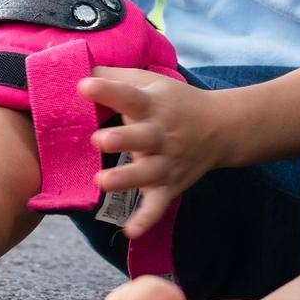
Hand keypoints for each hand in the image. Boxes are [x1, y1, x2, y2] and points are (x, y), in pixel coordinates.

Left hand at [77, 67, 223, 238]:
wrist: (221, 128)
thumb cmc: (174, 102)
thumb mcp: (150, 82)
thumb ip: (115, 77)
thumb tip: (78, 67)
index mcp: (153, 105)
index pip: (129, 95)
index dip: (107, 90)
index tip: (83, 85)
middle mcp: (161, 134)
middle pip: (142, 137)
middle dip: (122, 139)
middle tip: (98, 140)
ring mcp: (167, 163)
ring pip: (147, 173)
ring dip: (126, 178)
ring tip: (101, 181)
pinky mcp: (169, 186)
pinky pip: (158, 206)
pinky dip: (146, 219)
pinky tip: (129, 231)